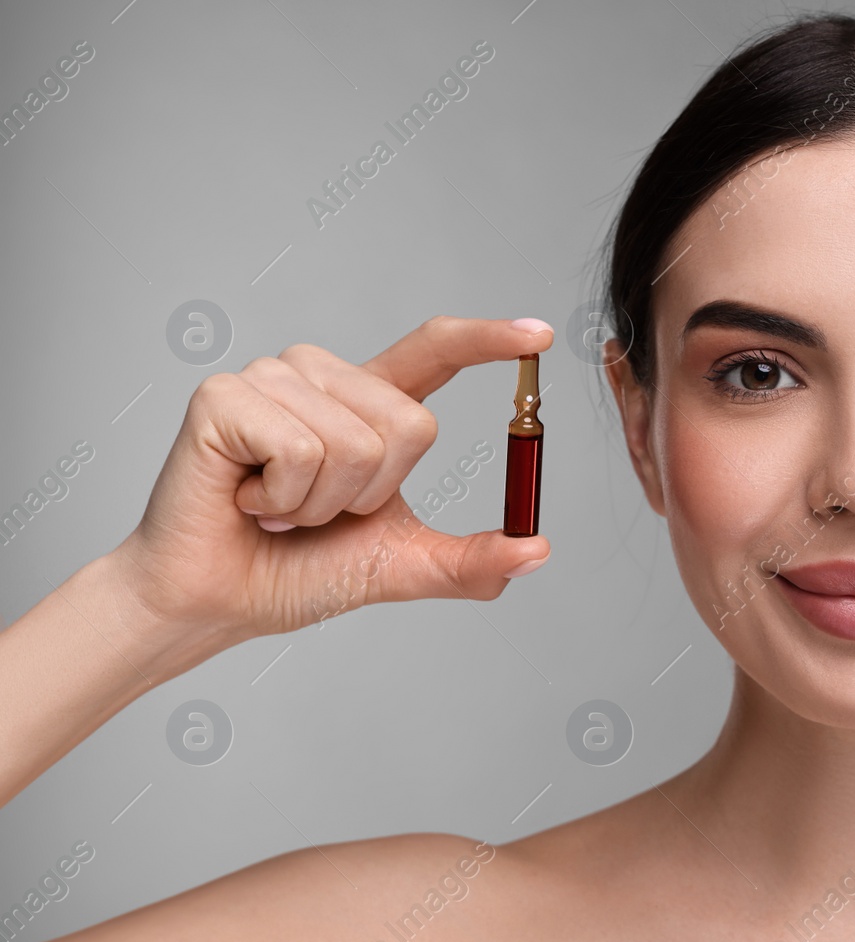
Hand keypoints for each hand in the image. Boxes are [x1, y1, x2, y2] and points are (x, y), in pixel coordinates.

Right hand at [111, 315, 553, 642]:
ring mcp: (273, 378)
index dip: (487, 340)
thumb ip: (470, 559)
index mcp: (369, 403)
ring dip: (321, 502)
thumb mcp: (402, 565)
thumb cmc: (299, 571)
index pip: (436, 351)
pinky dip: (283, 497)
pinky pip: (299, 447)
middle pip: (410, 424)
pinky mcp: (226, 395)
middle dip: (371, 494)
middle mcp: (323, 376)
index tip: (541, 334)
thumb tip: (536, 551)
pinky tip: (249, 499)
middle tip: (315, 510)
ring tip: (278, 506)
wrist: (221, 601)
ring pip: (355, 441)